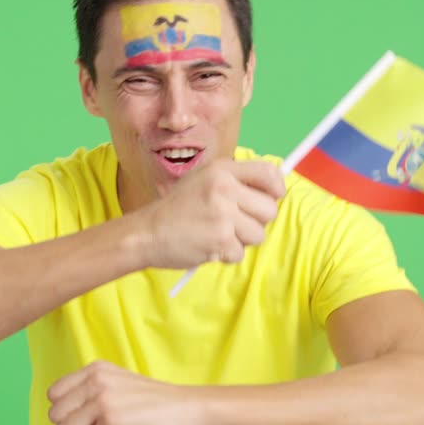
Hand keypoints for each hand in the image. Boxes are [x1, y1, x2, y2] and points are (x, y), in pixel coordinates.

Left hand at [47, 360, 203, 424]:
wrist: (188, 409)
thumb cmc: (154, 403)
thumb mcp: (117, 383)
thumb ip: (90, 391)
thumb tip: (60, 415)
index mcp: (95, 369)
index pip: (53, 395)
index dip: (69, 412)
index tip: (92, 416)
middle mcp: (95, 381)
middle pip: (56, 416)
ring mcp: (103, 402)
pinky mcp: (112, 424)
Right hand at [137, 159, 285, 269]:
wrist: (147, 232)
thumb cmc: (177, 209)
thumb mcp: (203, 180)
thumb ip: (235, 181)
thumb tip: (273, 192)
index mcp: (222, 170)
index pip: (269, 172)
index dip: (277, 188)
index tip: (272, 198)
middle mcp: (224, 188)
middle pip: (270, 210)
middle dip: (256, 222)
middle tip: (234, 223)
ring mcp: (223, 214)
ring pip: (258, 234)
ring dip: (241, 240)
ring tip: (216, 234)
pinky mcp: (220, 240)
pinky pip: (240, 253)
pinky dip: (226, 255)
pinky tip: (207, 245)